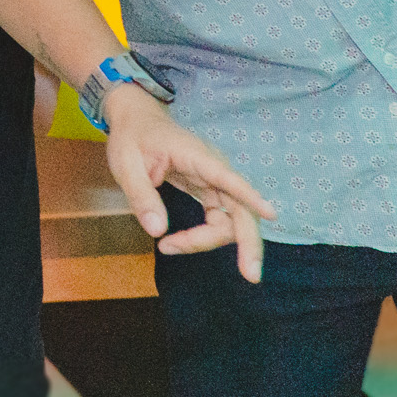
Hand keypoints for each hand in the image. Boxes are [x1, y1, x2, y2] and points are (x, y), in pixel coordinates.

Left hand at [101, 92, 276, 282]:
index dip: (250, 196)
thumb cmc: (133, 138)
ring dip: (206, 241)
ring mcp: (216, 182)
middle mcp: (215, 170)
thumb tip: (157, 230)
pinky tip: (175, 242)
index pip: (228, 177)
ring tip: (167, 247)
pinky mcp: (211, 192)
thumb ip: (141, 195)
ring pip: (230, 220)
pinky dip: (201, 237)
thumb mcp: (125, 164)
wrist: (138, 121)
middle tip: (250, 275)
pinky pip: (218, 220)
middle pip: (241, 208)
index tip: (271, 214)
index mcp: (197, 156)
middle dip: (248, 242)